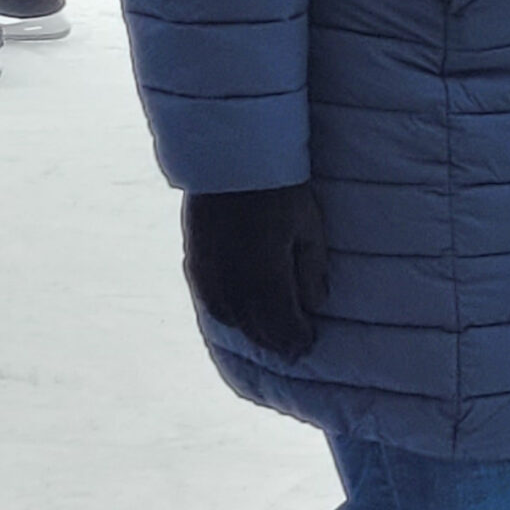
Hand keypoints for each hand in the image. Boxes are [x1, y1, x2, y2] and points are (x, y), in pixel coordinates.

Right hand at [182, 183, 329, 360]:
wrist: (229, 161)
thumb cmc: (279, 191)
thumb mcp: (308, 227)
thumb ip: (312, 269)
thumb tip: (316, 304)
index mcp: (265, 280)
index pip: (282, 326)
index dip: (297, 339)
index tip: (309, 343)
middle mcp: (232, 286)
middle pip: (255, 329)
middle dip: (276, 341)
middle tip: (293, 348)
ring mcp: (209, 276)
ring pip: (229, 319)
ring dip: (250, 330)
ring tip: (268, 335)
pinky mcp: (194, 262)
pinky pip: (209, 301)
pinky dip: (227, 313)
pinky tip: (237, 313)